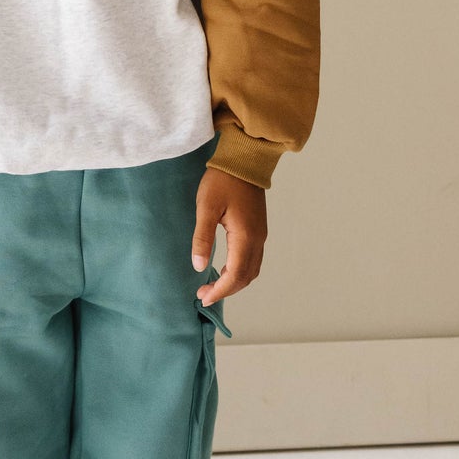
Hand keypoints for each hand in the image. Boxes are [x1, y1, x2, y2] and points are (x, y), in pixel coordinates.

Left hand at [191, 170, 266, 305]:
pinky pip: (253, 259)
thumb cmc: (222, 180)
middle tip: (203, 294)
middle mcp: (257, 240)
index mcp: (245, 237)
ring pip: (252, 270)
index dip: (219, 290)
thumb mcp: (206, 207)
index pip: (235, 275)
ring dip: (234, 282)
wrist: (244, 160)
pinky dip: (240, 271)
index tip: (203, 298)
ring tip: (212, 285)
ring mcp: (261, 235)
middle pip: (246, 277)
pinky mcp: (259, 230)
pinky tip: (224, 269)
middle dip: (226, 290)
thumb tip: (198, 266)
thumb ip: (202, 238)